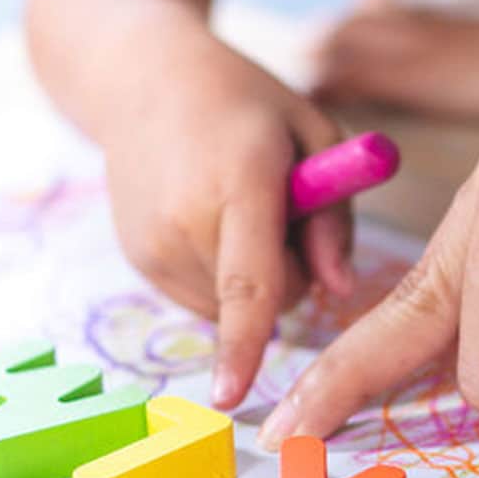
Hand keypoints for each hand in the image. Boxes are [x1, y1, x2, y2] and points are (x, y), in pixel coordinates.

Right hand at [101, 60, 353, 410]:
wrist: (146, 81)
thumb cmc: (247, 106)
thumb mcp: (314, 135)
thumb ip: (335, 216)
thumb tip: (340, 290)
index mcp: (238, 181)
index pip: (249, 280)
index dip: (246, 343)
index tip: (231, 397)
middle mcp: (185, 220)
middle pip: (264, 301)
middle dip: (290, 271)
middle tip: (279, 208)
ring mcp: (153, 246)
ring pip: (232, 309)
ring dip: (253, 277)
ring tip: (236, 208)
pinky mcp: (138, 261)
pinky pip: (204, 300)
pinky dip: (220, 275)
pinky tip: (209, 221)